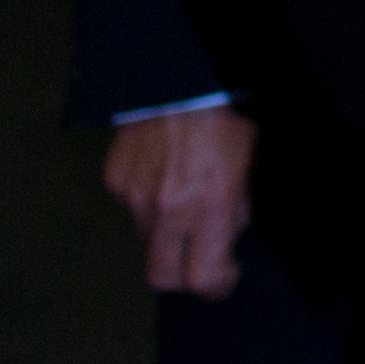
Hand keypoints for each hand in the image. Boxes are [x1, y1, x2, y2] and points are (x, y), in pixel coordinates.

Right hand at [103, 103, 254, 296]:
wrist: (179, 77)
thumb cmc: (225, 116)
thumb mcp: (249, 163)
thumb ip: (238, 207)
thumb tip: (227, 238)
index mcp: (211, 203)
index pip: (204, 277)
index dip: (217, 285)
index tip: (225, 275)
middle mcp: (169, 207)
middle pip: (162, 277)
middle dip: (180, 276)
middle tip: (197, 257)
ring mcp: (136, 195)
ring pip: (145, 238)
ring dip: (164, 230)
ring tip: (182, 196)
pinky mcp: (115, 180)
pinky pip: (129, 207)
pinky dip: (145, 200)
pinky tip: (160, 173)